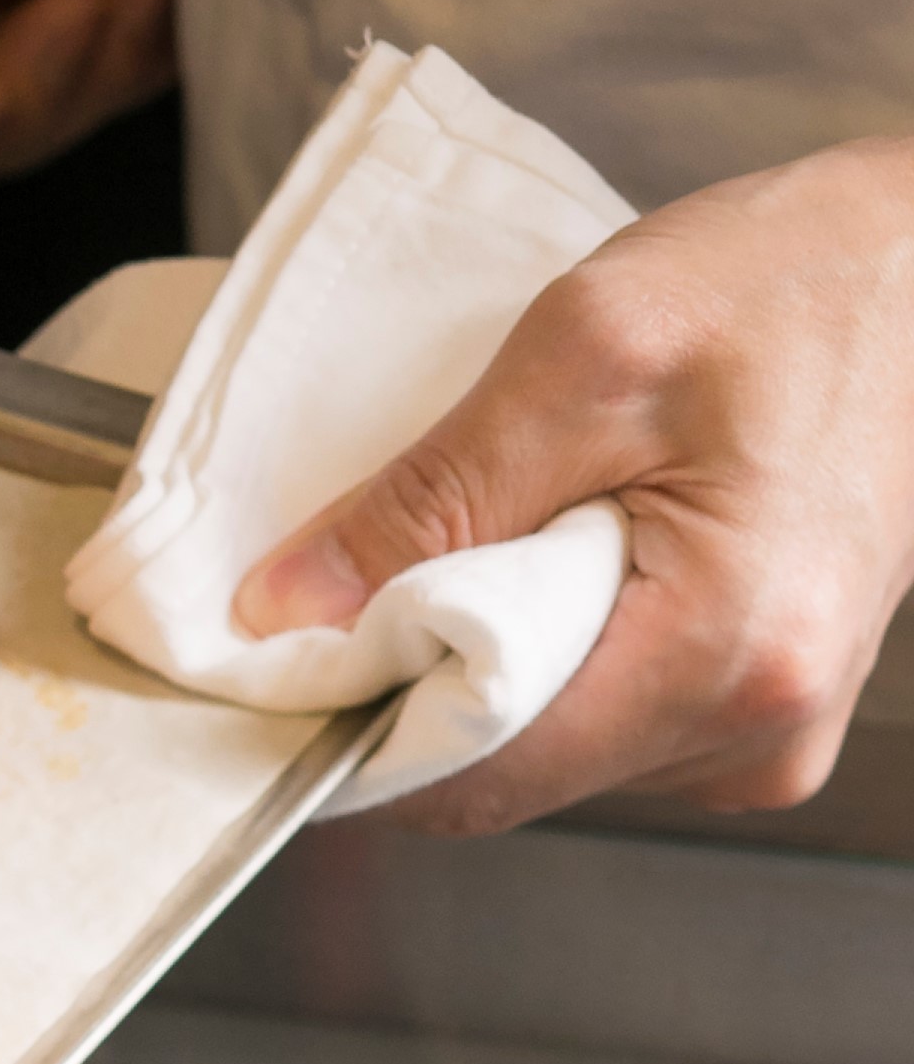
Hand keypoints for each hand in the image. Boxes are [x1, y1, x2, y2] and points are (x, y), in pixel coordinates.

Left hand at [235, 138, 913, 831]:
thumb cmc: (795, 287)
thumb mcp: (579, 358)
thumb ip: (425, 499)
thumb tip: (286, 609)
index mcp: (724, 657)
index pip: (471, 777)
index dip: (345, 725)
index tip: (268, 649)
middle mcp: (759, 727)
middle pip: (500, 770)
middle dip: (401, 682)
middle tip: (362, 558)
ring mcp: (769, 725)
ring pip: (542, 747)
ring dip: (470, 657)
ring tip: (490, 526)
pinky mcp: (760, 696)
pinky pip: (598, 709)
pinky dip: (535, 643)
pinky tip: (545, 549)